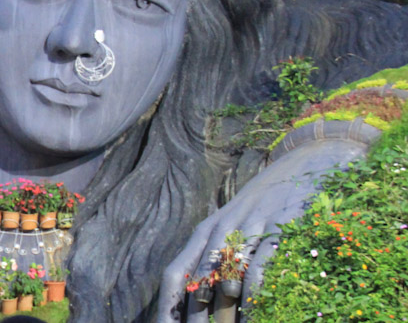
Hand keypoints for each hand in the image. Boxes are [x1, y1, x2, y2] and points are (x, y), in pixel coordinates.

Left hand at [157, 138, 368, 321]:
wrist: (304, 164)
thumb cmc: (265, 206)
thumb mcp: (235, 228)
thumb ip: (216, 259)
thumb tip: (203, 299)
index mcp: (206, 232)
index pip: (175, 273)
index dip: (167, 308)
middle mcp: (222, 230)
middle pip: (199, 283)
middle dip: (196, 320)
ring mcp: (251, 227)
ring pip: (228, 279)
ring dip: (225, 315)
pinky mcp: (281, 226)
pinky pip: (262, 266)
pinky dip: (256, 295)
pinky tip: (257, 315)